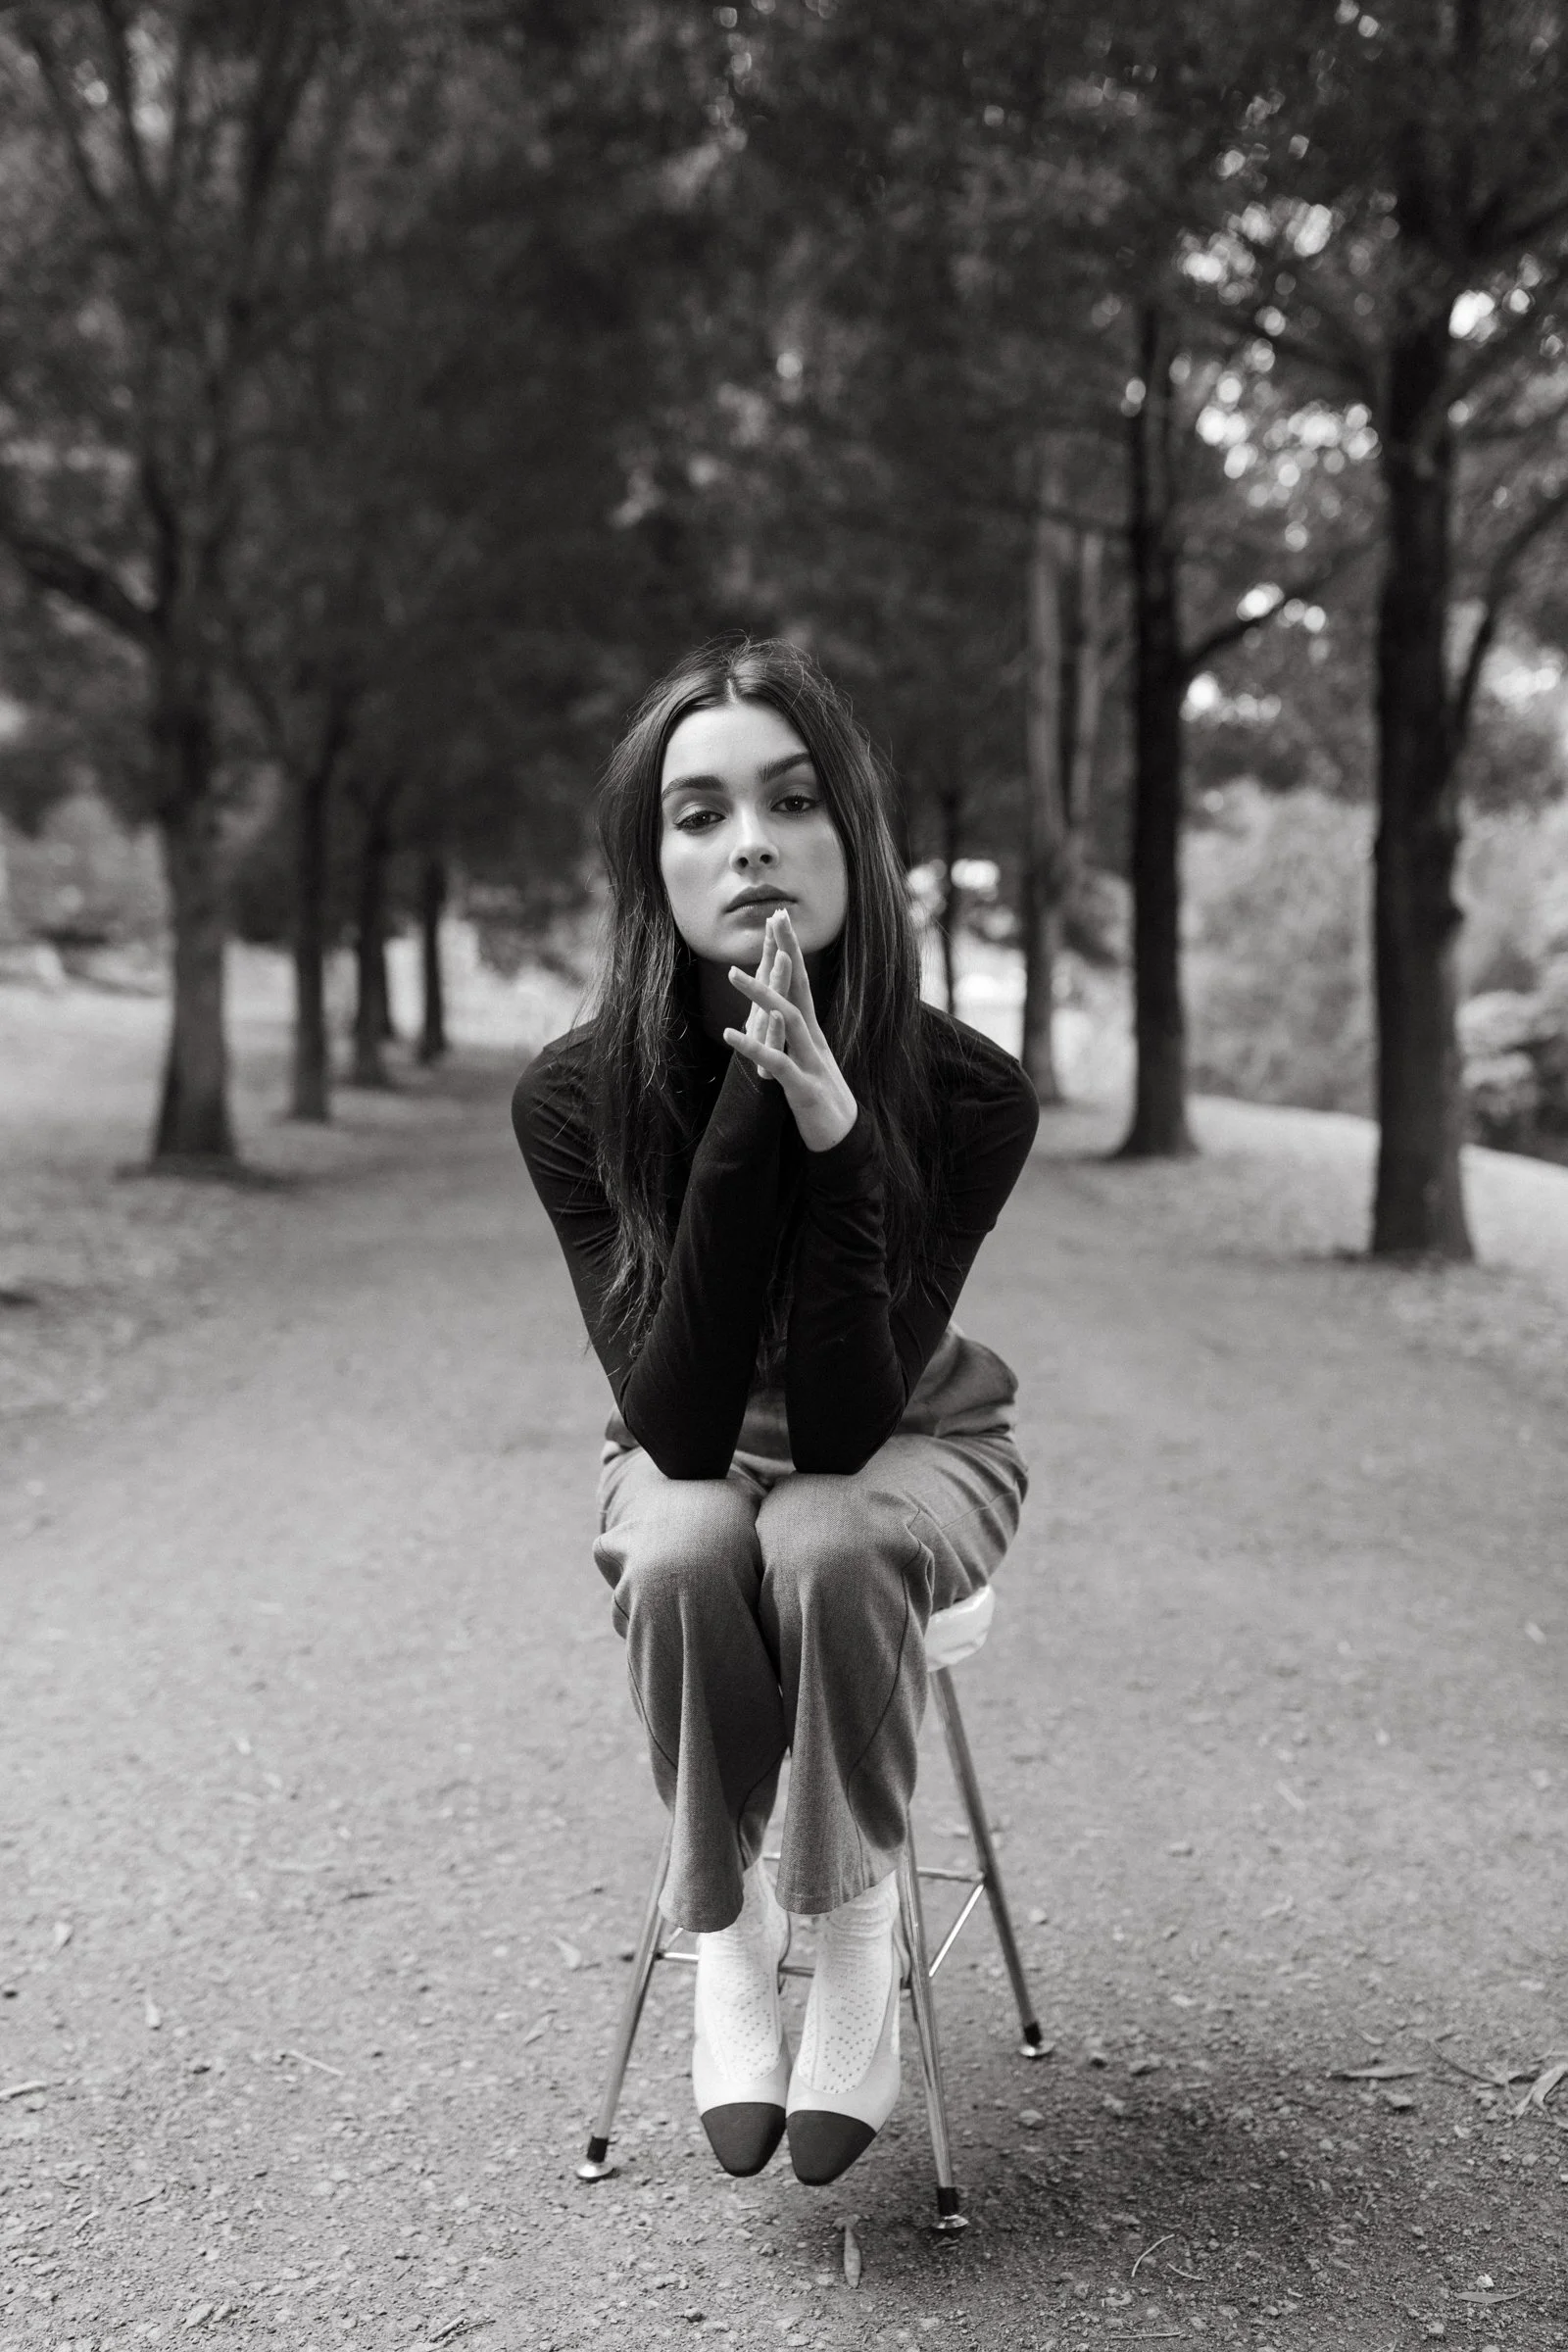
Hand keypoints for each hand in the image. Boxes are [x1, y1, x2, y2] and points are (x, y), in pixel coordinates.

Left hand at [723, 909, 858, 1153]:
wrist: (844, 1140)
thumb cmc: (821, 1098)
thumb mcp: (807, 1060)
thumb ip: (794, 1034)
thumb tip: (780, 1009)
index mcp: (812, 1031)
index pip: (801, 982)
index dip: (791, 949)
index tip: (780, 918)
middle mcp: (814, 1039)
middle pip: (800, 987)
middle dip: (786, 952)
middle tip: (773, 917)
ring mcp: (811, 1062)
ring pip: (788, 1019)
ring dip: (760, 995)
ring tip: (732, 972)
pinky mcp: (803, 1088)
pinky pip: (777, 1063)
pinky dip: (753, 1048)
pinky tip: (730, 1035)